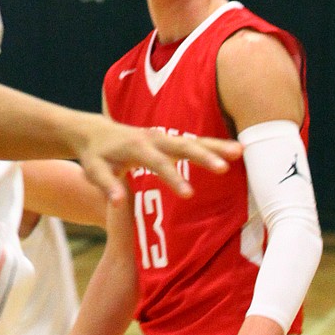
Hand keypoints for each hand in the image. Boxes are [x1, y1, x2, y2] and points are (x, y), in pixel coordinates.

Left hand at [75, 114, 240, 203]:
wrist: (94, 132)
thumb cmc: (95, 156)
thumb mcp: (94, 171)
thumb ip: (106, 186)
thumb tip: (118, 202)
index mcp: (136, 147)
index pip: (157, 163)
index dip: (173, 177)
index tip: (189, 194)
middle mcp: (153, 138)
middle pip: (182, 145)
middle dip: (203, 155)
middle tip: (224, 168)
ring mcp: (163, 136)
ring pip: (193, 139)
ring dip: (215, 145)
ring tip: (240, 151)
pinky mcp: (169, 138)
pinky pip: (195, 140)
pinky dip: (214, 144)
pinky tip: (235, 150)